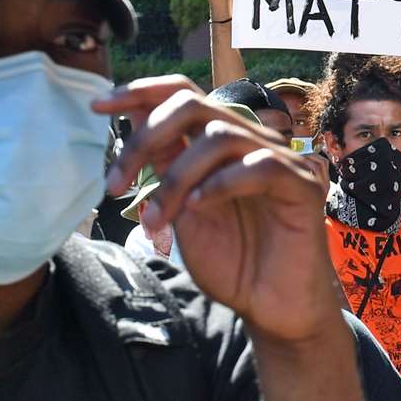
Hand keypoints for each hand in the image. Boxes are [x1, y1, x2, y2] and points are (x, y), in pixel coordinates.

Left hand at [97, 78, 340, 342]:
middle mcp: (249, 144)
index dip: (141, 92)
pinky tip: (198, 209)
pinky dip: (221, 184)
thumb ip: (166, 167)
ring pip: (220, 136)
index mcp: (220, 146)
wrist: (271, 309)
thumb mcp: (182, 212)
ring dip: (176, 178)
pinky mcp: (302, 186)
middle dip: (145, 138)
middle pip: (194, 105)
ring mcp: (279, 161)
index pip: (183, 95)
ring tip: (157, 221)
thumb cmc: (232, 264)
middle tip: (114, 184)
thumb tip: (132, 118)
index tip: (98, 108)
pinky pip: (260, 166)